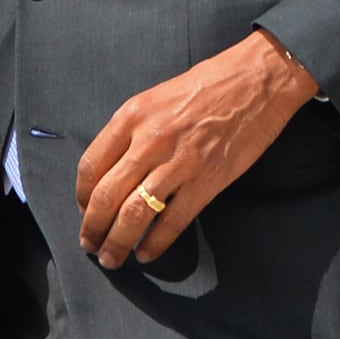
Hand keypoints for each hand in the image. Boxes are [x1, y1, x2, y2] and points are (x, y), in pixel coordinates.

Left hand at [75, 29, 320, 268]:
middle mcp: (149, 140)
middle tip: (90, 246)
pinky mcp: (207, 180)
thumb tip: (112, 171)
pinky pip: (172, 222)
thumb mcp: (156, 98)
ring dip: (117, 243)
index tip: (85, 212)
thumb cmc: (208, 86)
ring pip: (133, 215)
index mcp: (132, 116)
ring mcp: (179, 162)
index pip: (90, 167)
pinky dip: (155, 244)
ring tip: (113, 258)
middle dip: (93, 229)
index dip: (82, 198)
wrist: (257, 80)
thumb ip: (132, 131)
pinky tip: (147, 253)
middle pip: (106, 196)